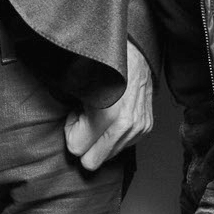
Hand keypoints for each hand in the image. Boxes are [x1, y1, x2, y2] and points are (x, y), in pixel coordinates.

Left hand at [64, 41, 154, 169]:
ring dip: (100, 137)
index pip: (76, 148)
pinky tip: (113, 114)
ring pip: (108, 155)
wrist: (134, 53)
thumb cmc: (103, 65)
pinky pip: (121, 145)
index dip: (71, 131)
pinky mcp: (146, 127)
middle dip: (85, 141)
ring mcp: (138, 128)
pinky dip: (113, 133)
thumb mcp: (77, 85)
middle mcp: (126, 126)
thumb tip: (67, 135)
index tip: (75, 115)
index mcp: (107, 117)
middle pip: (93, 160)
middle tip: (85, 118)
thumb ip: (70, 115)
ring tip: (101, 112)